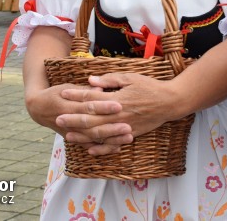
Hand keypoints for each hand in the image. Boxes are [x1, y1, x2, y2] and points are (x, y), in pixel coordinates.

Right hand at [26, 82, 131, 153]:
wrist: (38, 108)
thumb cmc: (57, 93)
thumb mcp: (67, 87)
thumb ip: (85, 91)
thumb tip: (101, 89)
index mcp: (68, 106)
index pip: (88, 106)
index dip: (103, 106)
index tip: (119, 105)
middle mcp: (69, 122)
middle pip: (93, 126)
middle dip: (111, 127)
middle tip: (128, 126)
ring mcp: (72, 133)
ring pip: (93, 138)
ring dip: (111, 139)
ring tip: (128, 137)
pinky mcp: (74, 139)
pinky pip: (90, 146)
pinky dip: (103, 148)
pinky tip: (117, 148)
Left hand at [57, 72, 178, 154]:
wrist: (169, 102)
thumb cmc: (150, 87)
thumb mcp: (130, 78)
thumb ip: (109, 79)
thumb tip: (90, 80)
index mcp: (117, 99)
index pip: (92, 98)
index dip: (76, 95)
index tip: (63, 93)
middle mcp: (118, 115)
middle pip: (91, 119)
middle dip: (73, 118)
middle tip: (57, 118)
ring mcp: (124, 127)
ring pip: (99, 134)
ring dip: (82, 135)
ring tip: (68, 135)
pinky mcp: (130, 134)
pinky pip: (113, 144)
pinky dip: (101, 148)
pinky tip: (89, 149)